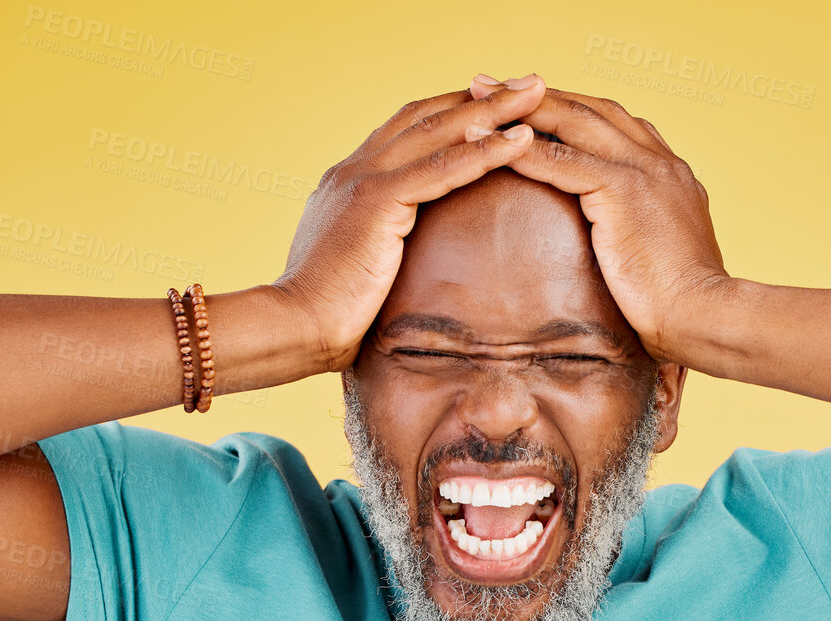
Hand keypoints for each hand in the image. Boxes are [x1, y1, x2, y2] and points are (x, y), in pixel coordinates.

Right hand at [271, 78, 548, 372]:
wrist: (293, 327)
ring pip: (439, 132)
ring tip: (537, 93)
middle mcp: (355, 168)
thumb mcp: (355, 264)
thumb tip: (400, 257)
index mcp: (349, 180)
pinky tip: (522, 140)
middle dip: (482, 97)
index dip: (452, 112)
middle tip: (530, 82)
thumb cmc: (324, 314)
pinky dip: (485, 152)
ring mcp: (363, 180)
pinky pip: (442, 169)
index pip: (408, 129)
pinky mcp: (376, 202)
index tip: (495, 104)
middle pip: (428, 116)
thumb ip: (377, 243)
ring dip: (494, 110)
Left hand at [469, 75, 732, 364]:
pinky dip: (522, 150)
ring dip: (521, 108)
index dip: (570, 109)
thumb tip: (618, 251)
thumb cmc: (685, 307)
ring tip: (476, 96)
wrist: (705, 317)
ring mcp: (643, 170)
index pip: (614, 124)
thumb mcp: (663, 256)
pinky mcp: (623, 190)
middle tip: (490, 84)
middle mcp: (658, 161)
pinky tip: (489, 143)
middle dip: (538, 94)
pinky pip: (562, 161)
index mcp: (669, 173)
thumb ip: (642, 235)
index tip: (533, 104)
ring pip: (574, 122)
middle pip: (590, 109)